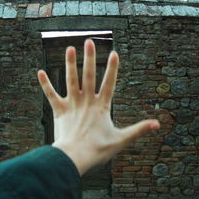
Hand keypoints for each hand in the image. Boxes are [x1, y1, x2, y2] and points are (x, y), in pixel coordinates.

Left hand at [37, 39, 159, 175]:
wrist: (74, 157)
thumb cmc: (98, 150)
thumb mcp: (121, 140)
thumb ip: (139, 130)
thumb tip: (158, 124)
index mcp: (102, 107)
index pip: (109, 84)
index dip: (112, 68)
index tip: (114, 53)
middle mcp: (86, 102)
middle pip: (89, 76)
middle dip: (90, 58)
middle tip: (89, 41)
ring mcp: (72, 105)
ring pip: (71, 80)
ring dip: (70, 64)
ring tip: (70, 48)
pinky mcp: (59, 111)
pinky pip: (51, 95)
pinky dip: (45, 84)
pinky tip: (40, 72)